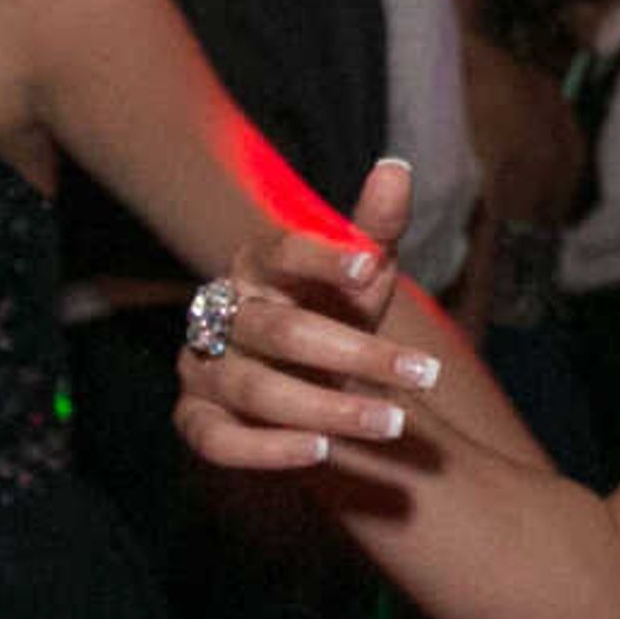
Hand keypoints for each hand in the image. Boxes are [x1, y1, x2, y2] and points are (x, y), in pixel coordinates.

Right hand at [172, 156, 448, 476]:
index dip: (324, 258)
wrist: (302, 380)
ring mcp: (202, 367)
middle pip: (283, 332)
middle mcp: (220, 313)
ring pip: (257, 391)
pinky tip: (321, 451)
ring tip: (393, 422)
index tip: (373, 267)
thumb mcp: (362, 275)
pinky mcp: (195, 420)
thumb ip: (376, 226)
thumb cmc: (332, 315)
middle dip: (359, 355)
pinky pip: (217, 440)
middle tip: (424, 375)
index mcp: (256, 266)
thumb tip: (396, 167)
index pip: (282, 251)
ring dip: (330, 409)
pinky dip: (267, 449)